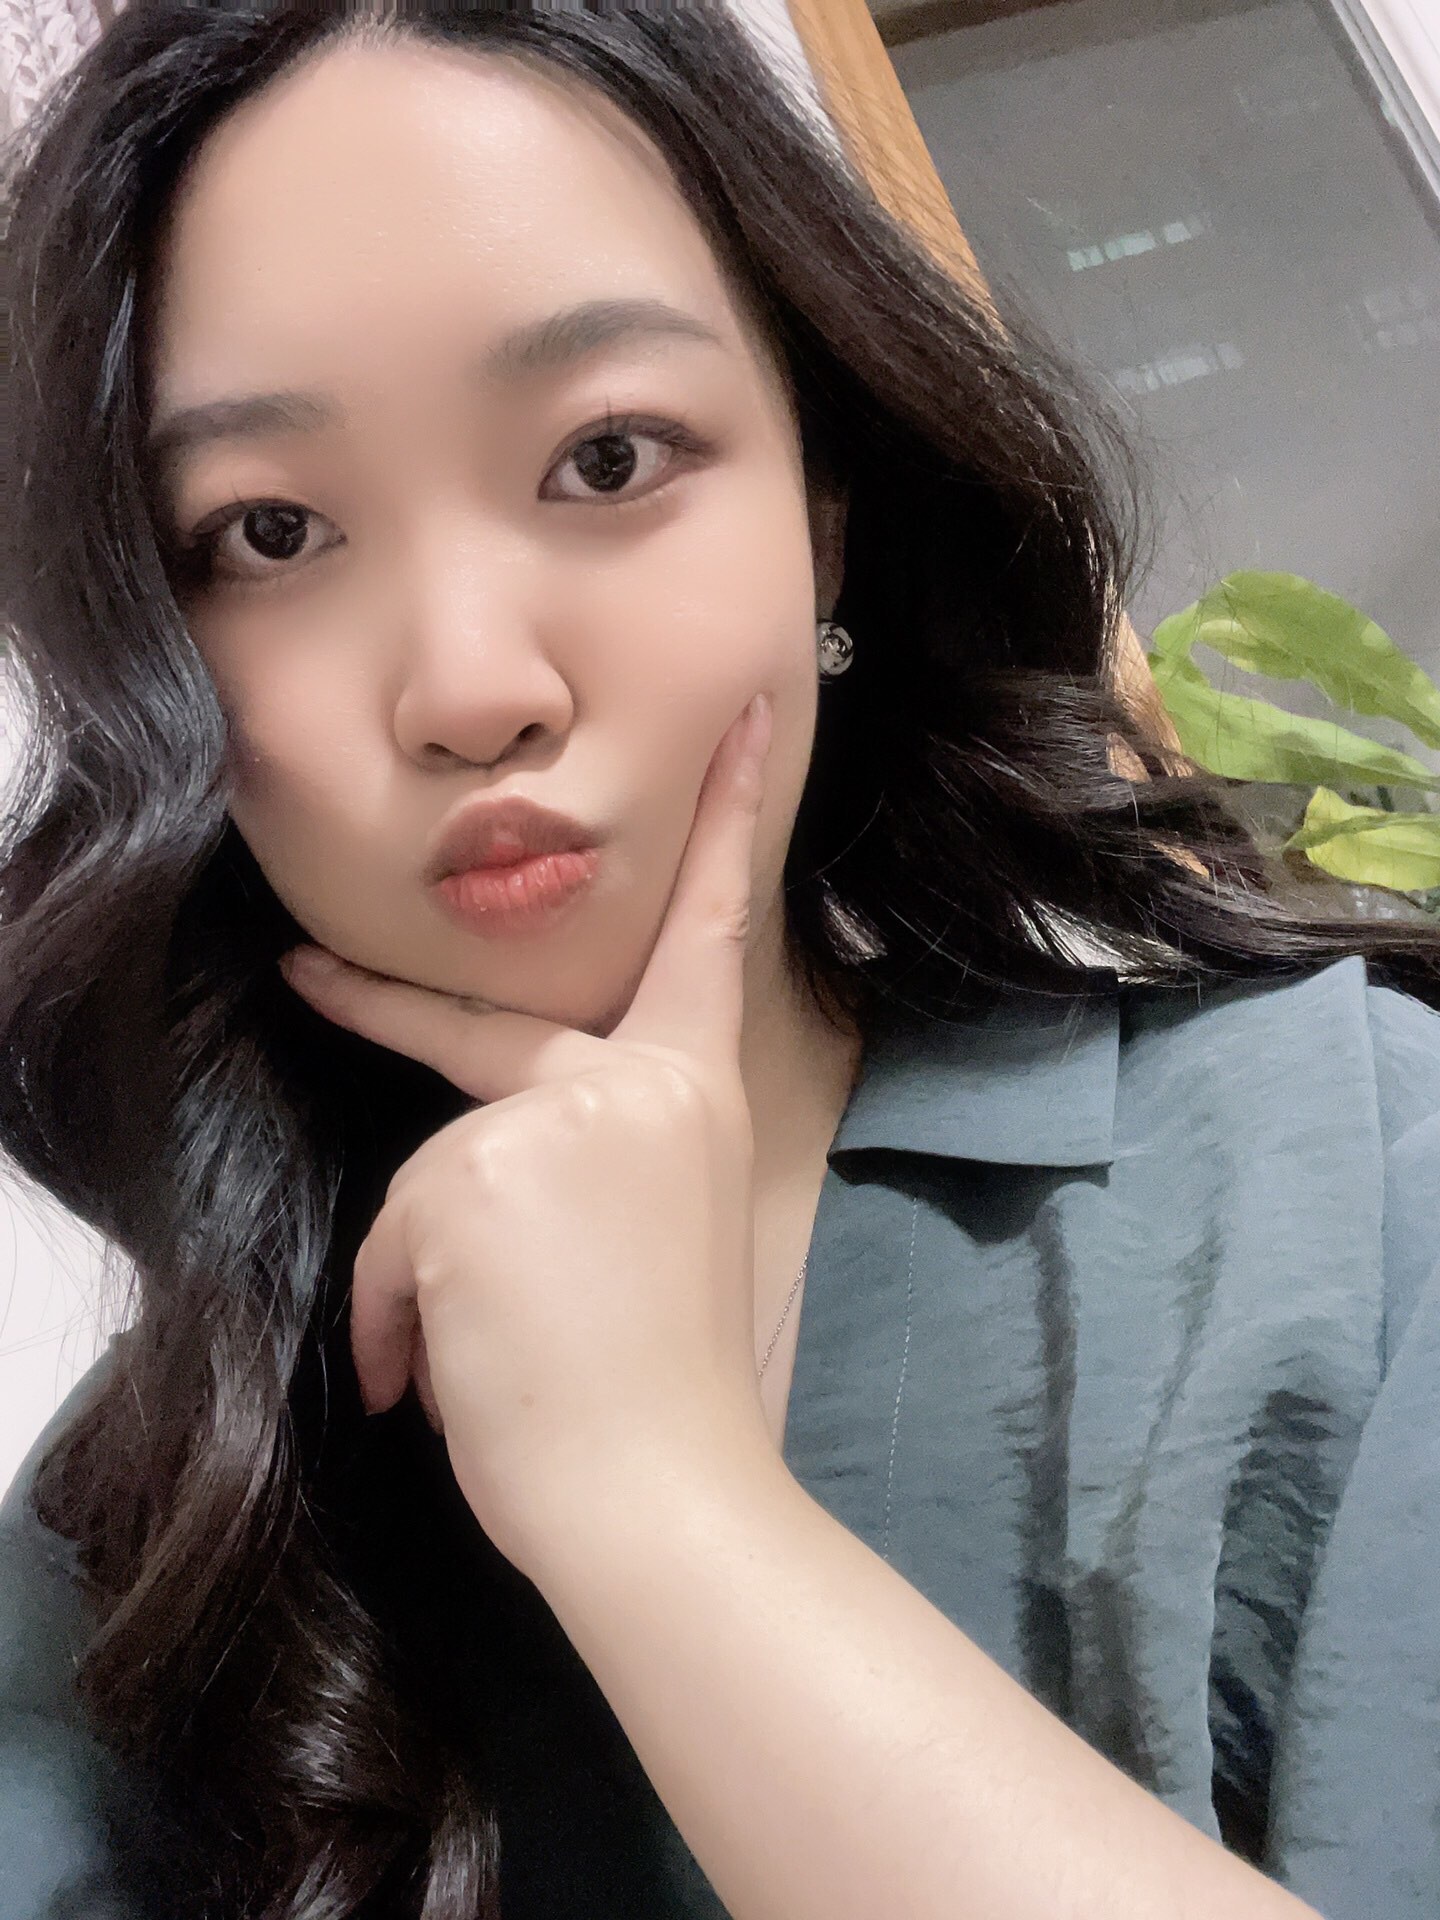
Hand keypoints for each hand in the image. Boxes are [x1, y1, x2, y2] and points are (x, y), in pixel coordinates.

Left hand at [279, 694, 775, 1577]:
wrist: (666, 1490)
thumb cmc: (664, 1384)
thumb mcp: (647, 1238)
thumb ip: (584, 1165)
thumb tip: (474, 1203)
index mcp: (691, 1095)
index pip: (710, 935)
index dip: (730, 820)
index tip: (748, 722)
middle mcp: (634, 1084)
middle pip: (479, 1033)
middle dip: (377, 1003)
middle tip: (302, 969)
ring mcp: (557, 1121)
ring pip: (430, 1175)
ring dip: (422, 1282)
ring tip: (469, 1367)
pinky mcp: (480, 1172)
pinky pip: (398, 1243)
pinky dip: (400, 1322)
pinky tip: (438, 1379)